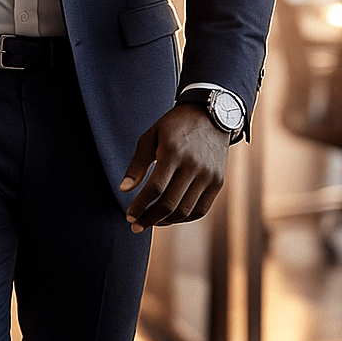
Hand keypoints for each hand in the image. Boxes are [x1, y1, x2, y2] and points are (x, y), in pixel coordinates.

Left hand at [119, 104, 228, 232]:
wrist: (211, 115)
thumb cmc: (175, 126)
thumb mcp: (151, 136)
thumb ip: (137, 164)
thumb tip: (124, 190)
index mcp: (174, 152)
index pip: (155, 188)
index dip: (140, 206)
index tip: (129, 215)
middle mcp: (194, 166)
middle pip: (169, 204)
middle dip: (149, 219)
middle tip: (135, 225)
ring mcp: (208, 175)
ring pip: (185, 211)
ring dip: (165, 221)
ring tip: (151, 221)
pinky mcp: (218, 182)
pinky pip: (200, 210)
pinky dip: (184, 218)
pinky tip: (170, 217)